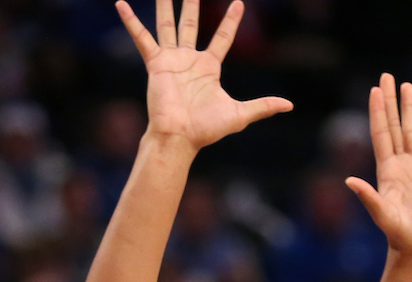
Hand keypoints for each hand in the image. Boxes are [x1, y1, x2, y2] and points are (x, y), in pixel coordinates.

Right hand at [117, 0, 291, 151]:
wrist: (180, 137)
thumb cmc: (206, 130)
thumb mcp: (240, 115)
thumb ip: (263, 106)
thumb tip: (289, 105)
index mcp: (209, 68)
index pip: (222, 37)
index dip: (231, 21)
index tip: (238, 3)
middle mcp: (189, 60)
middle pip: (191, 24)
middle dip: (192, 5)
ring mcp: (172, 60)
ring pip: (168, 25)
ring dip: (165, 5)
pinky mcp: (156, 64)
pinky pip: (142, 38)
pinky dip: (131, 22)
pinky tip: (121, 4)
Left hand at [346, 75, 411, 256]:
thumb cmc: (400, 237)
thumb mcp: (384, 217)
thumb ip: (369, 198)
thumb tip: (349, 181)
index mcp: (387, 172)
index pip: (382, 134)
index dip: (379, 111)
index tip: (376, 88)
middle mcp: (398, 167)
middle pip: (394, 126)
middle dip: (391, 101)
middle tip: (387, 75)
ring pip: (410, 133)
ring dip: (408, 110)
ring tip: (406, 86)